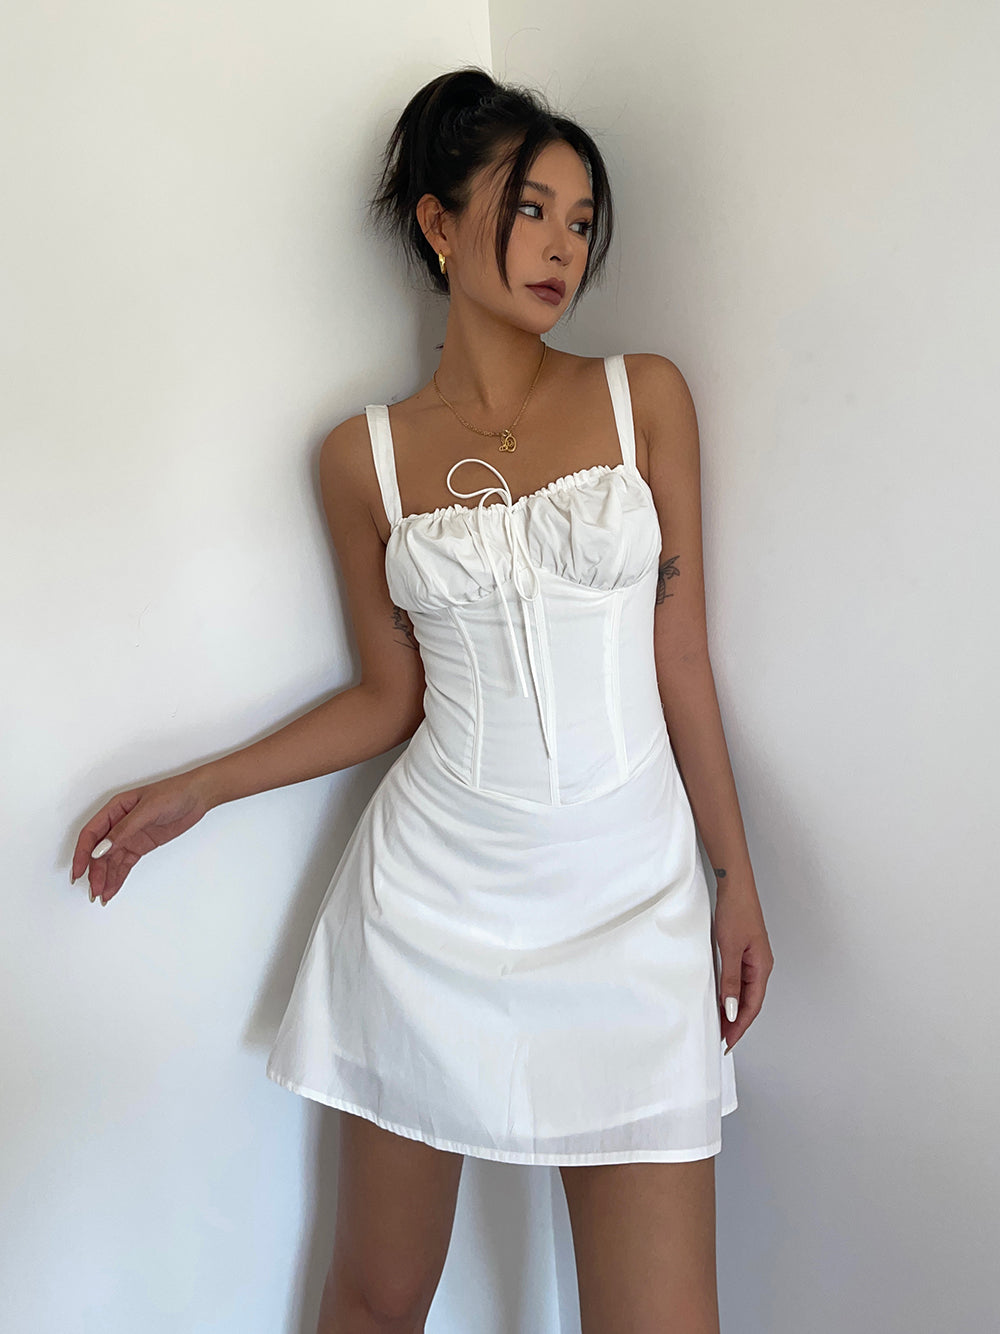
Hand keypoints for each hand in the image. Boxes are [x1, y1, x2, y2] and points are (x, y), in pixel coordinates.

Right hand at [70, 770, 214, 904]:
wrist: (197, 797)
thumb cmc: (174, 793)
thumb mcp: (148, 810)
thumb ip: (124, 830)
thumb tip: (102, 849)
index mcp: (114, 809)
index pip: (91, 834)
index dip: (82, 854)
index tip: (78, 872)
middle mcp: (118, 824)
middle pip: (99, 852)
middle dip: (95, 872)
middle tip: (95, 891)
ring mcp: (129, 836)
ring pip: (111, 861)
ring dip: (105, 878)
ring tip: (102, 896)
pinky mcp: (140, 845)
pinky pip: (124, 864)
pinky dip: (118, 877)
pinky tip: (112, 889)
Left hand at [714, 881, 772, 1052]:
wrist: (735, 885)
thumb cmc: (736, 911)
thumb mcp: (730, 948)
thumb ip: (730, 980)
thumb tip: (732, 1009)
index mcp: (762, 967)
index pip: (752, 1006)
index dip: (740, 1026)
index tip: (727, 1042)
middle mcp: (761, 966)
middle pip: (751, 1003)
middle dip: (737, 1023)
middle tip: (722, 1040)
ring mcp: (753, 959)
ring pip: (745, 993)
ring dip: (734, 1010)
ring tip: (720, 1026)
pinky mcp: (744, 952)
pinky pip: (739, 980)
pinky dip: (731, 994)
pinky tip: (722, 1000)